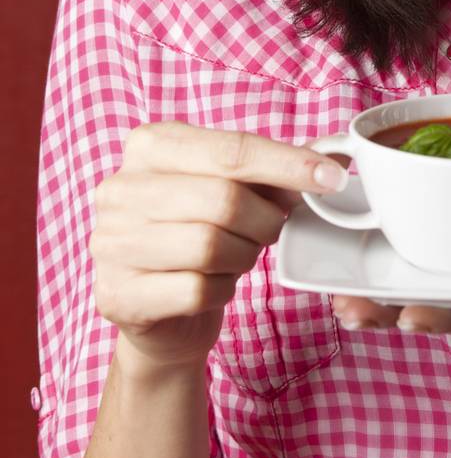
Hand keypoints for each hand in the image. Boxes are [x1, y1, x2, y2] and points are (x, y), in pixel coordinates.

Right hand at [90, 121, 350, 371]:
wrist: (160, 312)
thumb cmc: (201, 234)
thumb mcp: (232, 189)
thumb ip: (272, 171)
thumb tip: (331, 162)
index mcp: (149, 145)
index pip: (231, 148)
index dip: (288, 164)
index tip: (332, 177)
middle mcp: (120, 188)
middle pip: (223, 199)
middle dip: (265, 219)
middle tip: (273, 229)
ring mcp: (110, 242)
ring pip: (209, 245)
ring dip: (243, 255)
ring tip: (239, 254)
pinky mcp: (116, 294)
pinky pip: (196, 289)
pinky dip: (221, 290)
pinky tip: (215, 284)